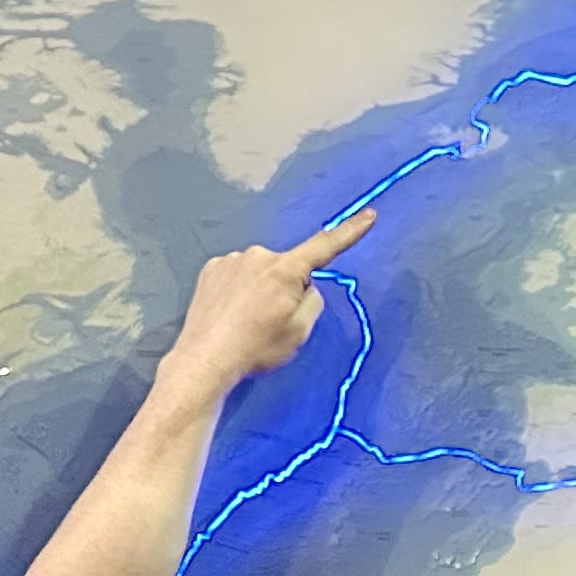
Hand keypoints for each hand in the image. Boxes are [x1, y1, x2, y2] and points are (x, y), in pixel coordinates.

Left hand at [160, 206, 376, 392]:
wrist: (206, 360)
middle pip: (287, 267)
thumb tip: (306, 287)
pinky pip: (236, 275)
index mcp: (285, 270)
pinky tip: (230, 313)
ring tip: (246, 321)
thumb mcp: (299, 332)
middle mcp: (258, 256)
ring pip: (260, 271)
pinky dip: (238, 290)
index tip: (369, 215)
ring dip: (259, 289)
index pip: (325, 247)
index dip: (350, 231)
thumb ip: (312, 302)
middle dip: (286, 287)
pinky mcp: (211, 269)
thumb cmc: (256, 349)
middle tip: (271, 321)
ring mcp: (231, 260)